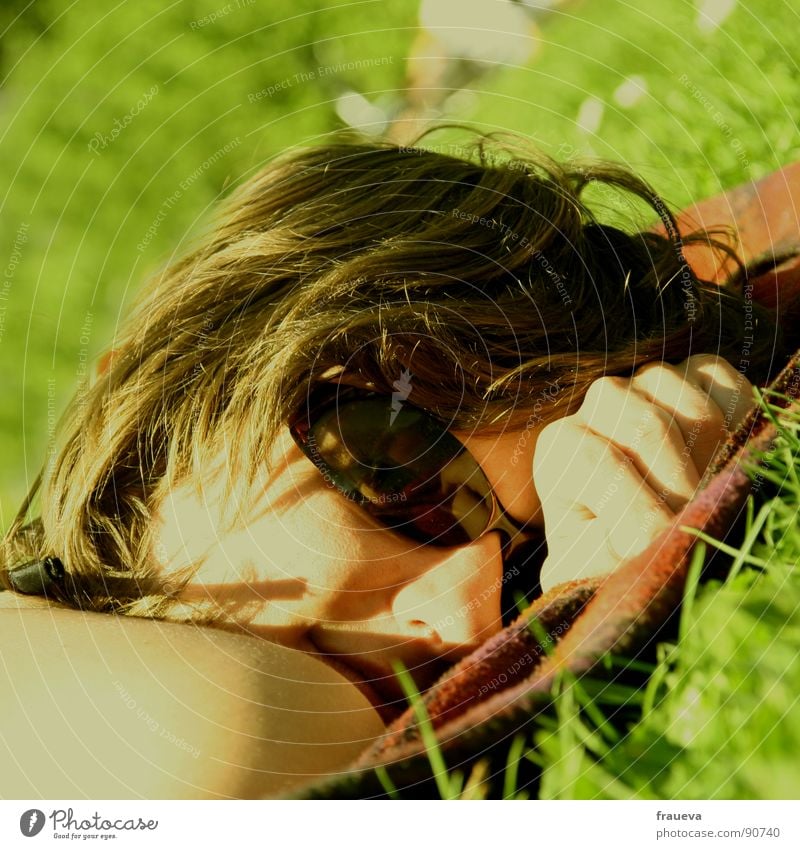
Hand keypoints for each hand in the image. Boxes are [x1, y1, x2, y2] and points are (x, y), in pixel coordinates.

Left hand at [533, 355, 753, 590]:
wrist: (639, 532)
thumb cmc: (606, 554)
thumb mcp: (586, 569)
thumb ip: (597, 559)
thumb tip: (640, 543)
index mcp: (562, 444)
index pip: (598, 460)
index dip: (636, 511)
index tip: (654, 551)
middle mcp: (600, 402)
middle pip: (648, 429)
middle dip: (680, 492)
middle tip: (690, 531)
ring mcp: (650, 380)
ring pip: (695, 411)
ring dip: (712, 466)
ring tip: (705, 503)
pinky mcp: (698, 373)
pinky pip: (729, 389)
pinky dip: (740, 426)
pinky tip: (727, 463)